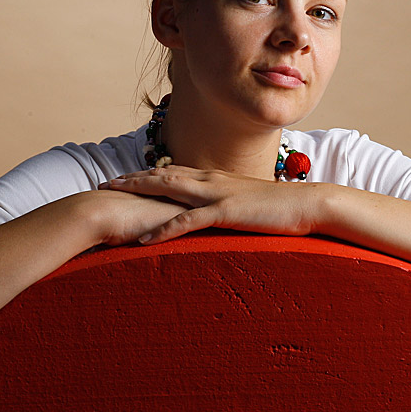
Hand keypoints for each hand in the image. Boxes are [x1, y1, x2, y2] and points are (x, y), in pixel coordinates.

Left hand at [100, 166, 321, 244]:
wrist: (306, 204)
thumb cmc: (278, 205)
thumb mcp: (246, 200)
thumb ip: (225, 202)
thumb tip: (213, 210)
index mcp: (214, 178)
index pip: (173, 171)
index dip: (145, 174)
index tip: (123, 178)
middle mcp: (210, 180)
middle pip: (162, 175)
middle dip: (132, 179)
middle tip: (104, 183)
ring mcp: (216, 194)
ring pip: (168, 190)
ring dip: (138, 193)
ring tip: (112, 199)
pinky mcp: (225, 212)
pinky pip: (187, 221)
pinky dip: (163, 229)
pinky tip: (144, 240)